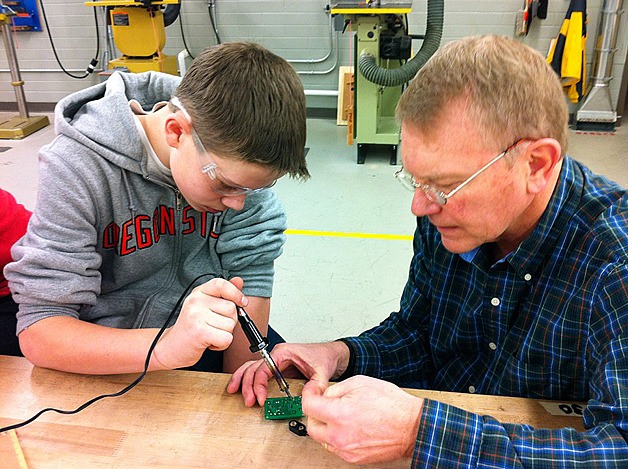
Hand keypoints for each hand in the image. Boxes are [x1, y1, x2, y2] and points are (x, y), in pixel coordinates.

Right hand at [152, 277, 245, 369]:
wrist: (171, 347)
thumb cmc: (192, 327)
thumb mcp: (207, 306)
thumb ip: (224, 294)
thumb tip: (239, 281)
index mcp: (199, 292)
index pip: (221, 284)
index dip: (236, 293)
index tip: (243, 302)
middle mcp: (196, 301)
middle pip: (231, 308)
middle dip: (229, 321)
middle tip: (214, 326)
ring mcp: (196, 316)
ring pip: (230, 325)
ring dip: (225, 334)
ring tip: (210, 334)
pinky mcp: (199, 332)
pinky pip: (226, 338)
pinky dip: (222, 345)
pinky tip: (210, 343)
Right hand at [226, 341, 349, 406]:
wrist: (330, 354)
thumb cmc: (323, 356)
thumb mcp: (322, 371)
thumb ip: (316, 385)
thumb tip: (306, 397)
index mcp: (284, 352)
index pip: (264, 367)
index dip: (258, 384)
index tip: (260, 398)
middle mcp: (276, 355)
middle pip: (254, 368)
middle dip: (247, 385)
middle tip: (248, 401)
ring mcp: (275, 361)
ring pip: (251, 367)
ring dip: (242, 379)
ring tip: (234, 391)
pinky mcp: (276, 368)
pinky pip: (258, 371)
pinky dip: (248, 379)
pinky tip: (242, 387)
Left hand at [302, 375, 423, 464]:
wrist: (412, 427)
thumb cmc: (392, 405)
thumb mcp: (360, 383)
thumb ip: (336, 389)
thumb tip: (324, 395)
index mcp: (339, 415)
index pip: (308, 406)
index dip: (308, 394)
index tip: (313, 390)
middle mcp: (339, 436)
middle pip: (311, 426)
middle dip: (315, 412)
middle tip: (324, 402)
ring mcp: (346, 450)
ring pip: (322, 438)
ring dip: (326, 426)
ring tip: (341, 414)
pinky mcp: (353, 459)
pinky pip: (335, 447)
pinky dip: (337, 436)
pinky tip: (350, 426)